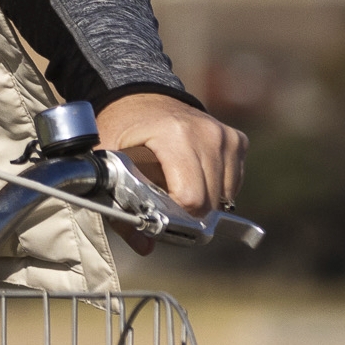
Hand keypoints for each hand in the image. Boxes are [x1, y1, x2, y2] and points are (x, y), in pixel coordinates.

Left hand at [96, 93, 246, 245]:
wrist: (140, 97)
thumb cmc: (121, 128)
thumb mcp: (107, 161)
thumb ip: (119, 209)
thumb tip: (145, 247)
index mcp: (174, 134)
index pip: (191, 196)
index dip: (175, 216)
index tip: (158, 215)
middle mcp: (207, 133)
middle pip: (209, 201)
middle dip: (188, 214)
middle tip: (165, 207)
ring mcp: (225, 135)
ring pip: (225, 197)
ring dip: (203, 203)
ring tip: (177, 190)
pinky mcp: (237, 140)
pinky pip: (233, 183)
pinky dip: (216, 190)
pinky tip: (194, 178)